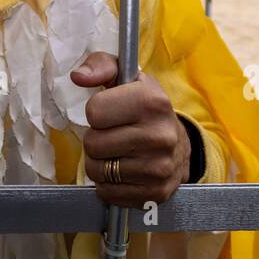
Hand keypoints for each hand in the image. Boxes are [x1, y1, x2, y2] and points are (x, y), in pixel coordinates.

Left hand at [72, 52, 189, 207]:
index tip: (111, 112)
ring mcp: (159, 167)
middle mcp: (160, 135)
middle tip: (113, 134)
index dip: (97, 112)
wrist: (179, 144)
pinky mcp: (156, 193)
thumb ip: (100, 66)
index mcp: (152, 101)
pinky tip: (124, 171)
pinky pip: (108, 192)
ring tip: (118, 152)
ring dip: (101, 163)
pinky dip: (109, 184)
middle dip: (96, 139)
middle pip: (93, 144)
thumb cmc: (144, 107)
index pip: (94, 112)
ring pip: (97, 171)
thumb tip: (78, 76)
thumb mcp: (127, 76)